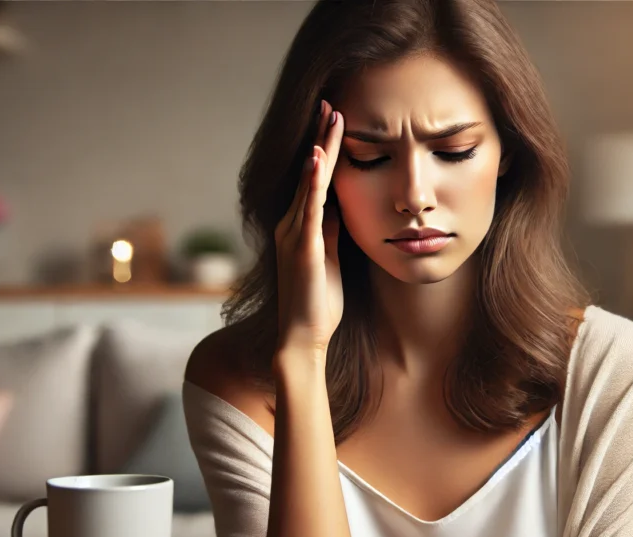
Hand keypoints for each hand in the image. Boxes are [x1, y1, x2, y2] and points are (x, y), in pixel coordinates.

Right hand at [274, 100, 344, 354]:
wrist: (304, 336)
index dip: (325, 149)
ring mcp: (296, 235)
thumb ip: (332, 231)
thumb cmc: (318, 301)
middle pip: (310, 172)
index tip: (335, 120)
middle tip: (331, 103)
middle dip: (321, 138)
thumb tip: (339, 207)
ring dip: (320, 150)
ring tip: (328, 118)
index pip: (315, 179)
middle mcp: (293, 224)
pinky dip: (311, 183)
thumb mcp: (330, 257)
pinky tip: (316, 160)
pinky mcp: (304, 249)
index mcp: (303, 226)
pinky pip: (309, 210)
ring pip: (310, 184)